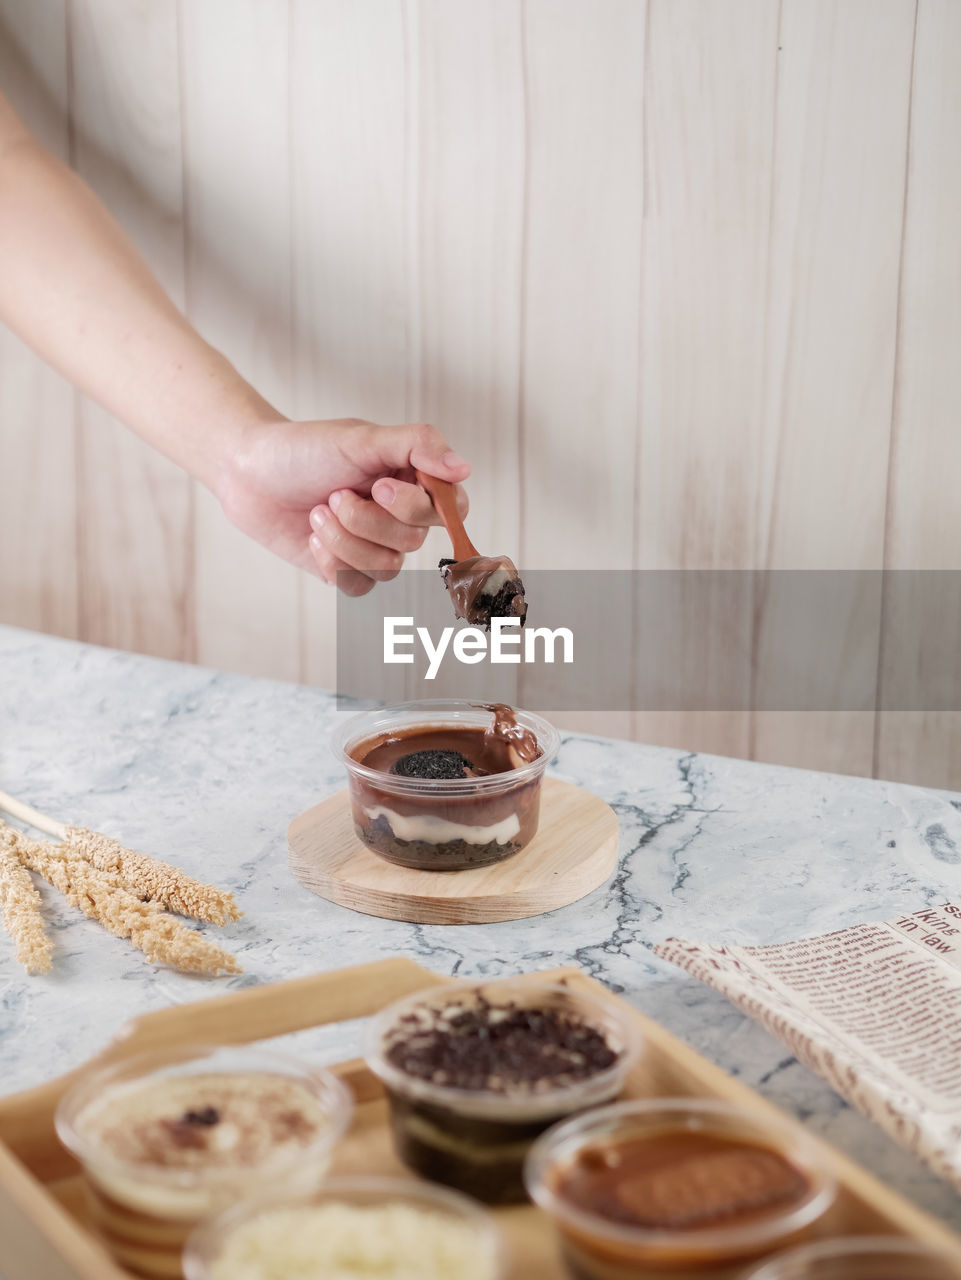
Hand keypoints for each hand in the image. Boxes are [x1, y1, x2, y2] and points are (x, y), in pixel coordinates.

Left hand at [216, 417, 469, 594]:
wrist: (248, 473)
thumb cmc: (304, 449)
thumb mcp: (362, 438)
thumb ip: (418, 445)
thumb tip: (464, 468)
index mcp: (413, 480)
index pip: (451, 508)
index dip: (418, 508)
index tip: (380, 487)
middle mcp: (400, 516)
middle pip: (413, 541)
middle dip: (366, 520)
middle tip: (334, 494)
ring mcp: (374, 545)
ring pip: (388, 568)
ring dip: (344, 540)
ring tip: (317, 513)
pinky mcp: (348, 569)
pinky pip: (360, 586)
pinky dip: (332, 562)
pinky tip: (313, 537)